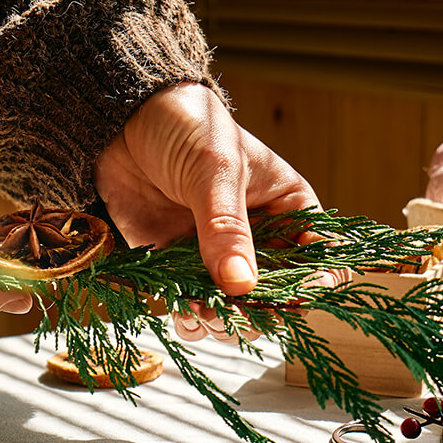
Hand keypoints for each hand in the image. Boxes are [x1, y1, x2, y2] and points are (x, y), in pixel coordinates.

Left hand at [94, 82, 321, 341]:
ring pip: (236, 307)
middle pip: (277, 293)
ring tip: (205, 315)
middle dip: (261, 312)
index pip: (320, 254)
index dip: (313, 282)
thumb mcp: (214, 170)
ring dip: (224, 320)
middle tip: (238, 315)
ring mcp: (219, 254)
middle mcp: (260, 237)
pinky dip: (190, 316)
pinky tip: (183, 312)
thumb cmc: (186, 126)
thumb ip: (227, 228)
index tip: (292, 299)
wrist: (122, 122)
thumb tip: (243, 285)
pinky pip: (194, 304)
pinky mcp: (181, 265)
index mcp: (288, 206)